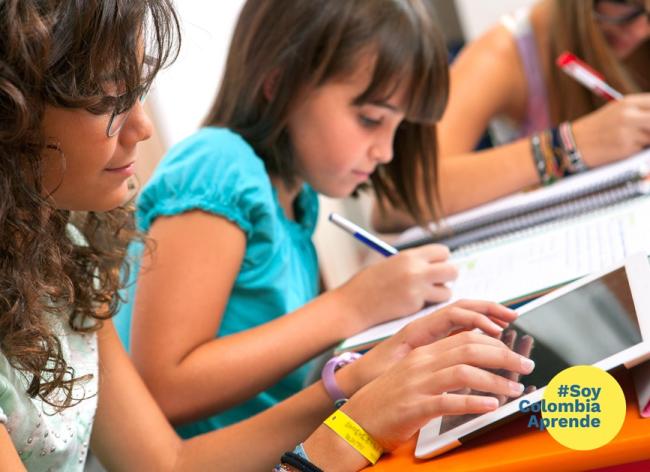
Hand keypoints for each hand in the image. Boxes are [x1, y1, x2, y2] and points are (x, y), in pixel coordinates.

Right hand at [334, 244, 457, 332]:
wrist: (354, 304)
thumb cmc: (369, 283)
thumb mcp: (391, 264)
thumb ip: (414, 263)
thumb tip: (437, 265)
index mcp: (410, 256)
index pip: (443, 252)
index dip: (441, 259)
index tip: (435, 265)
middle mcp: (416, 272)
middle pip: (453, 271)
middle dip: (448, 276)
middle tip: (437, 281)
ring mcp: (417, 291)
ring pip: (447, 292)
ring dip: (440, 293)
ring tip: (423, 294)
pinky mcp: (414, 307)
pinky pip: (431, 305)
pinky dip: (425, 305)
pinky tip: (408, 303)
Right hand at [342, 329, 534, 451]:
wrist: (356, 421)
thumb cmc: (388, 401)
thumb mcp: (414, 376)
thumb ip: (440, 368)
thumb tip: (474, 368)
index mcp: (423, 353)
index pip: (465, 337)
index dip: (494, 342)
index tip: (513, 351)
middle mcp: (421, 363)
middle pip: (469, 348)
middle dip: (503, 356)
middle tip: (525, 366)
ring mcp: (417, 384)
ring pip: (464, 372)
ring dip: (496, 380)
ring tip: (515, 389)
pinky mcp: (414, 407)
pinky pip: (449, 401)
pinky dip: (474, 403)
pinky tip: (491, 406)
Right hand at [572, 94, 649, 166]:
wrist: (574, 144)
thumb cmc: (598, 128)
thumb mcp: (618, 111)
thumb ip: (642, 111)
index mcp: (628, 103)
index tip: (648, 123)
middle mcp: (629, 115)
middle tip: (645, 133)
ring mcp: (627, 132)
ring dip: (647, 141)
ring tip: (631, 140)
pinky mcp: (625, 148)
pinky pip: (642, 149)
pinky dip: (637, 150)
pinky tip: (623, 148)